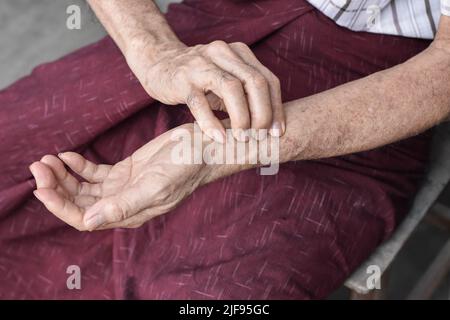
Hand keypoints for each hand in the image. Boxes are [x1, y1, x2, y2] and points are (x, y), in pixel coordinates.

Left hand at [29, 125, 208, 230]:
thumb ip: (124, 204)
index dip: (60, 206)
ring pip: (84, 188)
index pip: (84, 218)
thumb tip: (88, 220)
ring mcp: (123, 187)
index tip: (41, 187)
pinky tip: (67, 155)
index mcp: (129, 213)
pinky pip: (95, 172)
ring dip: (64, 176)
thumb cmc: (186, 168)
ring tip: (47, 160)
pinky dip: (79, 165)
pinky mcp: (125, 171)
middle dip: (56, 188)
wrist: (202, 148)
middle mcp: (122, 203)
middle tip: (39, 167)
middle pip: (79, 203)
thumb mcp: (156, 185)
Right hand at [126, 40, 284, 141]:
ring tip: (243, 139)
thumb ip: (247, 96)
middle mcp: (223, 53)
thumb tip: (271, 126)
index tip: (278, 133)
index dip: (277, 108)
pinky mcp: (181, 80)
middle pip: (255, 82)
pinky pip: (200, 103)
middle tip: (261, 137)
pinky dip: (212, 124)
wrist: (158, 63)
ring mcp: (201, 65)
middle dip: (263, 114)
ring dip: (242, 118)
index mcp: (239, 53)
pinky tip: (220, 139)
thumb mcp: (226, 81)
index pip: (268, 80)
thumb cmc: (199, 78)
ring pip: (232, 88)